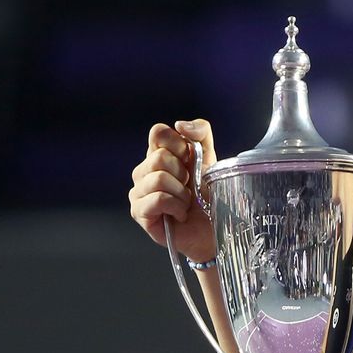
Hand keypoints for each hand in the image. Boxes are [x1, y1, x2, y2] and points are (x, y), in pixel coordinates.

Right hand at [128, 119, 217, 260]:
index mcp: (158, 153)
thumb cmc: (209, 195)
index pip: (158, 132)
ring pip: (158, 178)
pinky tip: (179, 214)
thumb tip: (180, 124)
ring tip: (186, 203)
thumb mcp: (211, 158)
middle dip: (184, 174)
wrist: (214, 227)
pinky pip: (157, 199)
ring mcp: (138, 191)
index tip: (190, 161)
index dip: (179, 145)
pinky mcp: (138, 212)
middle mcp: (144, 170)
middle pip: (158, 157)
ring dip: (182, 193)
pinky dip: (176, 206)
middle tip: (190, 188)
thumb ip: (200, 133)